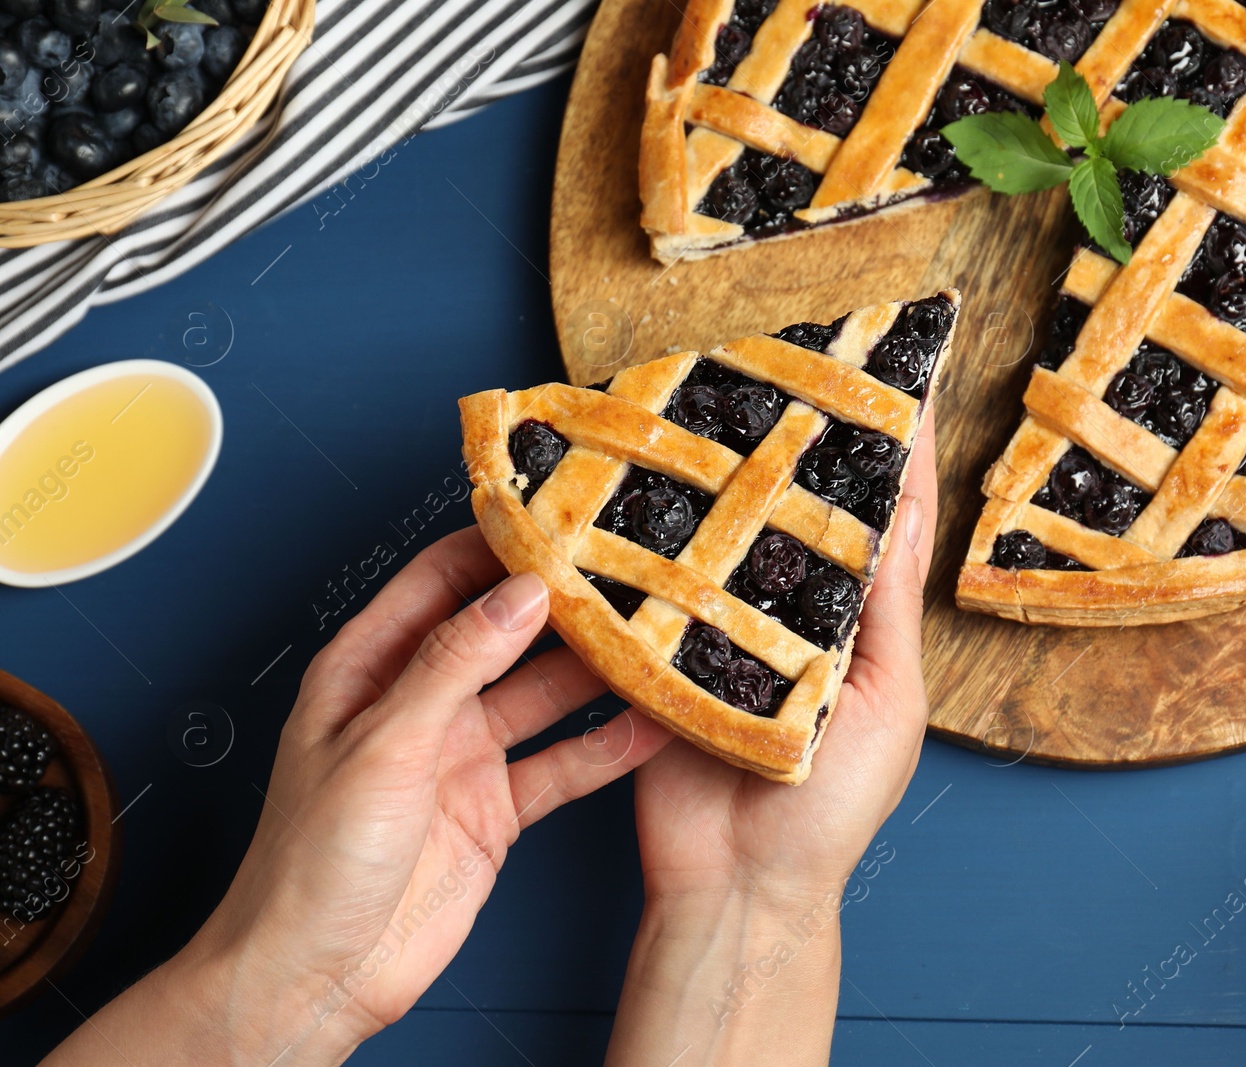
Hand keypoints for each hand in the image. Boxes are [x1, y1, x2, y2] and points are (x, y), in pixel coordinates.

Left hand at [46, 528, 668, 1066]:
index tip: (558, 518)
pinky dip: (605, 746)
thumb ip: (455, 663)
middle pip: (502, 633)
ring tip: (652, 640)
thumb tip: (518, 593)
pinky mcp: (496, 808)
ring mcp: (462, 756)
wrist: (316, 976)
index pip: (439, 580)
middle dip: (560, 605)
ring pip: (541, 695)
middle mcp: (420, 703)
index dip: (495, 546)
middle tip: (626, 574)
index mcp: (369, 669)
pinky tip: (649, 724)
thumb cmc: (310, 862)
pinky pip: (561, 764)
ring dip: (593, 673)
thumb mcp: (383, 743)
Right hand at [607, 412, 938, 1065]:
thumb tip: (910, 506)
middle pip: (799, 512)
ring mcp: (723, 626)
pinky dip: (652, 533)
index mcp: (858, 625)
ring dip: (725, 472)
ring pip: (726, 532)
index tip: (898, 373)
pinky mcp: (660, 646)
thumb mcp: (886, 702)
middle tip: (795, 356)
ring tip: (722, 392)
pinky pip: (657, 579)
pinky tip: (645, 474)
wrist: (737, 887)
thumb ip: (888, 607)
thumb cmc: (831, 808)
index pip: (884, 521)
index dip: (894, 453)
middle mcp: (791, 613)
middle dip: (799, 441)